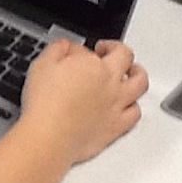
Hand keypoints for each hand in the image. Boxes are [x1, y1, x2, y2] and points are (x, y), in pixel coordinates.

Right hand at [18, 38, 147, 164]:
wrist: (50, 137)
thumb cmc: (45, 104)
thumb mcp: (41, 65)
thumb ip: (56, 50)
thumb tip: (64, 45)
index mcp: (93, 64)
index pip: (92, 49)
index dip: (82, 48)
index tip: (73, 53)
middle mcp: (110, 81)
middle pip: (126, 58)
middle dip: (117, 50)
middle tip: (108, 52)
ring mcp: (117, 104)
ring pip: (140, 83)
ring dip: (137, 74)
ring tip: (131, 73)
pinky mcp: (117, 126)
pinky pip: (135, 113)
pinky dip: (133, 107)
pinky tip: (128, 106)